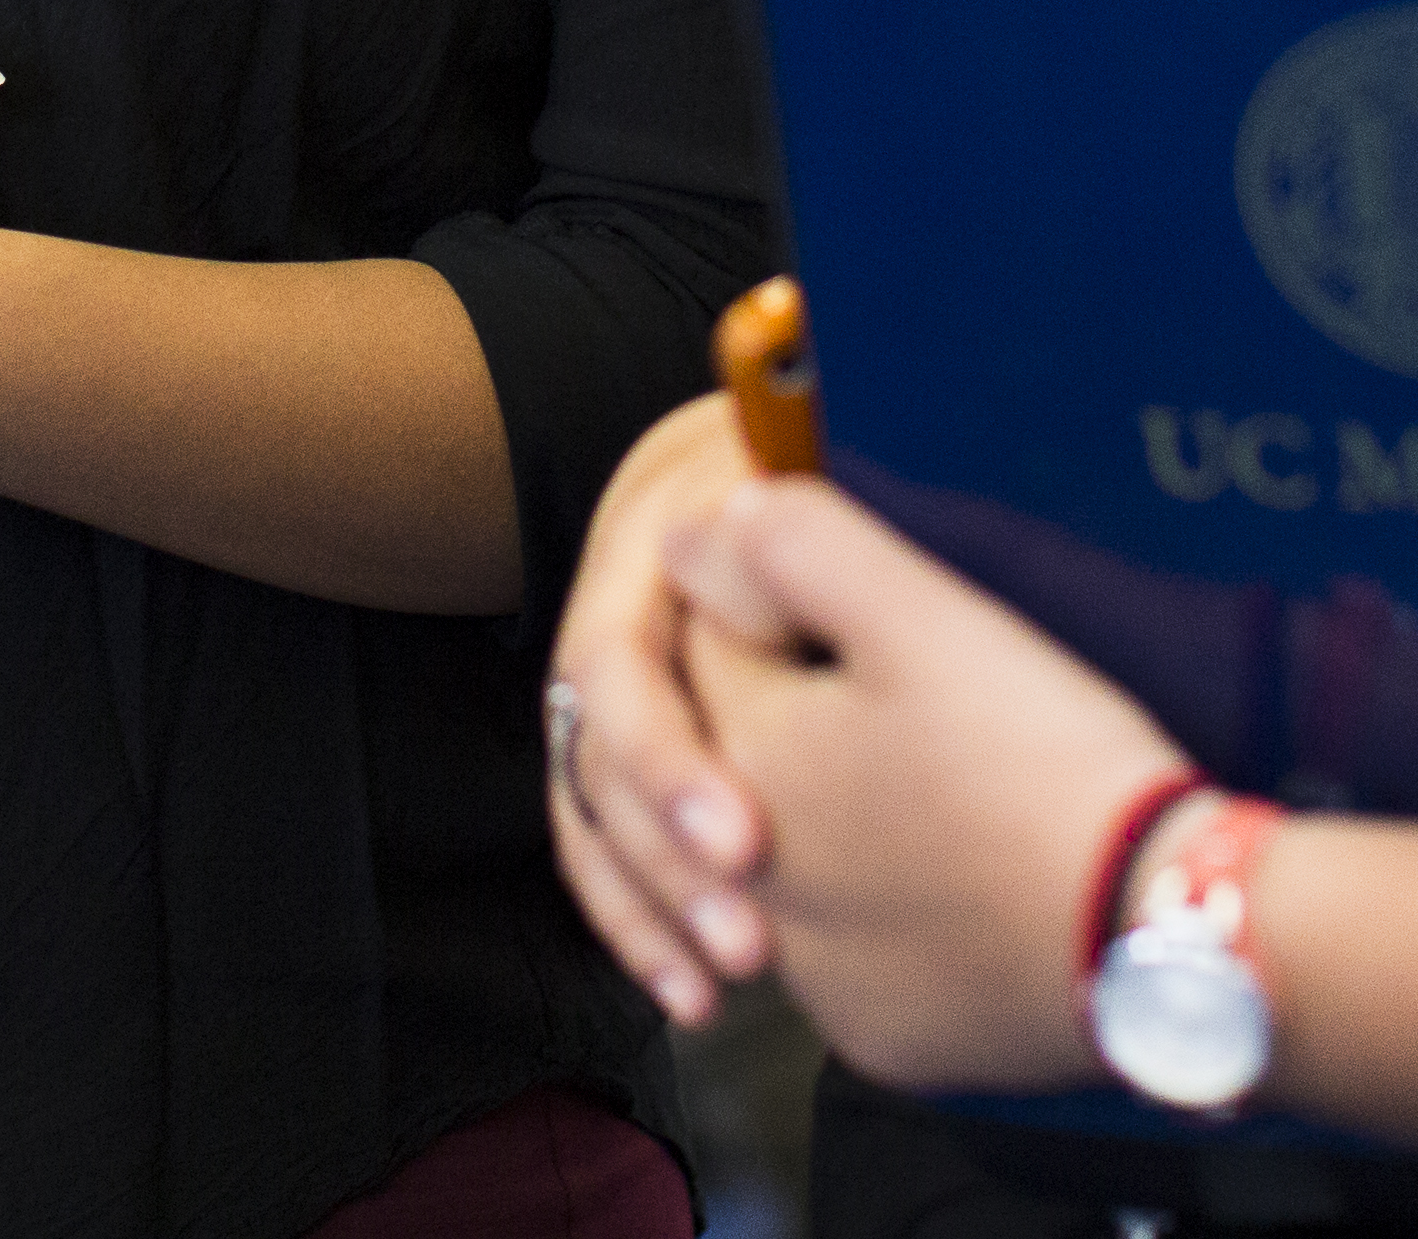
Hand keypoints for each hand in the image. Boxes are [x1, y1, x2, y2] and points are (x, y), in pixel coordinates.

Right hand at [549, 392, 783, 1020]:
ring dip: (647, 907)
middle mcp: (609, 612)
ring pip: (591, 810)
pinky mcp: (633, 744)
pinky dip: (644, 916)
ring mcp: (613, 681)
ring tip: (715, 991)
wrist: (781, 427)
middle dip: (663, 862)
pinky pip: (609, 841)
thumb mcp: (818, 475)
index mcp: (643, 541)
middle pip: (598, 754)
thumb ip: (807, 524)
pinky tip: (690, 988)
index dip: (673, 760)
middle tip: (750, 949)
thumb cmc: (826, 458)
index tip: (749, 845)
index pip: (619, 663)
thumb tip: (797, 553)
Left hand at [664, 474, 1194, 1098]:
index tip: (859, 601)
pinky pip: (857, 952)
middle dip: (794, 707)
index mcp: (740, 758)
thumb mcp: (922, 616)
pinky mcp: (879, 1033)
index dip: (777, 600)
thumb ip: (794, 546)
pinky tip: (959, 869)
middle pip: (739, 753)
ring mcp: (813, 974)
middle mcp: (744, 881)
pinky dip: (889, 909)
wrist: (1156, 930)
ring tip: (938, 773)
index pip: (705, 642)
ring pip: (791, 856)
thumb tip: (697, 528)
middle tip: (908, 684)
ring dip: (833, 813)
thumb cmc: (1038, 760)